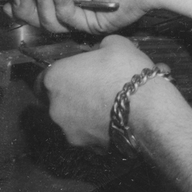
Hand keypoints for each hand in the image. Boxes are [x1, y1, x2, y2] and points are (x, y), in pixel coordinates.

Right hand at [5, 0, 164, 34]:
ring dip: (43, 0)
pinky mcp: (91, 26)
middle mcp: (74, 4)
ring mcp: (82, 16)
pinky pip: (65, 19)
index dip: (23, 3)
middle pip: (40, 16)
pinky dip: (59, 1)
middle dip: (25, 8)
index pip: (41, 1)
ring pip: (48, 22)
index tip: (10, 1)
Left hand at [42, 34, 168, 149]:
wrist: (147, 110)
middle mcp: (55, 108)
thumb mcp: (115, 43)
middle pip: (60, 100)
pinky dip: (103, 127)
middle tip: (99, 86)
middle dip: (76, 94)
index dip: (61, 74)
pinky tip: (123, 118)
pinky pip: (92, 134)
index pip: (44, 78)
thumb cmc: (125, 71)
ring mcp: (70, 131)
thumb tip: (99, 53)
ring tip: (116, 103)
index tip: (77, 72)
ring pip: (76, 119)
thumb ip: (99, 48)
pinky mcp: (88, 148)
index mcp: (55, 79)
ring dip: (90, 112)